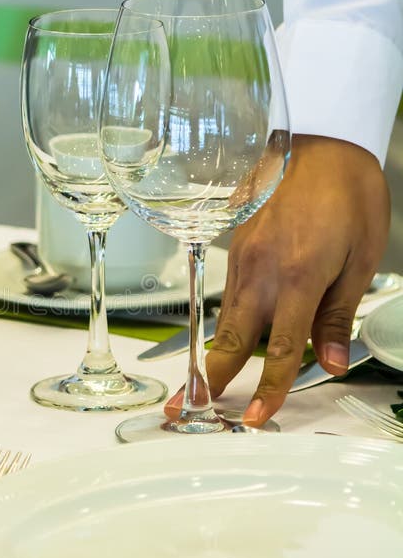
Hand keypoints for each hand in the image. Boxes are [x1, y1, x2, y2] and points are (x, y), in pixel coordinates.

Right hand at [164, 136, 389, 425]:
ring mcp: (244, 258)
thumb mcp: (361, 258)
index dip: (270, 390)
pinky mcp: (236, 245)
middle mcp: (263, 272)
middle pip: (231, 340)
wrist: (321, 140)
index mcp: (299, 278)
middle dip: (215, 379)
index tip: (258, 417)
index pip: (281, 351)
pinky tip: (229, 333)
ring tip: (204, 381)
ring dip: (216, 353)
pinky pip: (228, 293)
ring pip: (224, 318)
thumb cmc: (349, 193)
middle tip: (197, 407)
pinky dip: (225, 320)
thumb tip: (333, 360)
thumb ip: (340, 314)